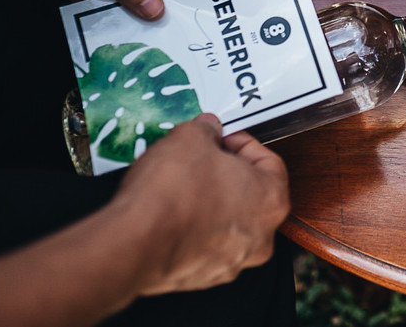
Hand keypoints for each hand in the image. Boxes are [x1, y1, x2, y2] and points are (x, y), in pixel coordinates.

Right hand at [115, 114, 290, 294]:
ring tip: (182, 183)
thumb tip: (206, 129)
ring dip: (210, 201)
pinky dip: (194, 228)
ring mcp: (233, 260)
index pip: (269, 162)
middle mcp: (260, 236)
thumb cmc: (171, 196)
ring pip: (228, 221)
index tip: (223, 137)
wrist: (133, 244)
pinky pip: (205, 244)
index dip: (242, 143)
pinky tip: (172, 212)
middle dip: (226, 172)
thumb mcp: (190, 138)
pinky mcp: (204, 276)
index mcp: (272, 200)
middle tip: (202, 157)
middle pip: (251, 193)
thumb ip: (206, 130)